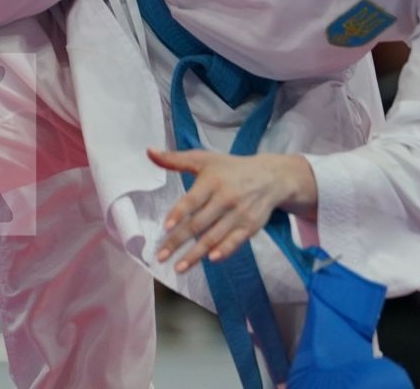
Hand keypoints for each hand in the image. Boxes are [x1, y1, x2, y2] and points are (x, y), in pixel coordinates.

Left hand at [148, 148, 298, 272]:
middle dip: (178, 241)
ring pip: (213, 237)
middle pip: (199, 223)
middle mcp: (225, 198)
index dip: (179, 213)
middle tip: (161, 256)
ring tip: (178, 268)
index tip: (165, 227)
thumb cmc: (230, 168)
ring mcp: (239, 214)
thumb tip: (149, 151)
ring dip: (195, 255)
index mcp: (212, 181)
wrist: (270, 177)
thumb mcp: (204, 159)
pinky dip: (224, 251)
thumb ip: (175, 159)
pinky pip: (235, 242)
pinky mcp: (250, 227)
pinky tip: (210, 260)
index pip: (193, 200)